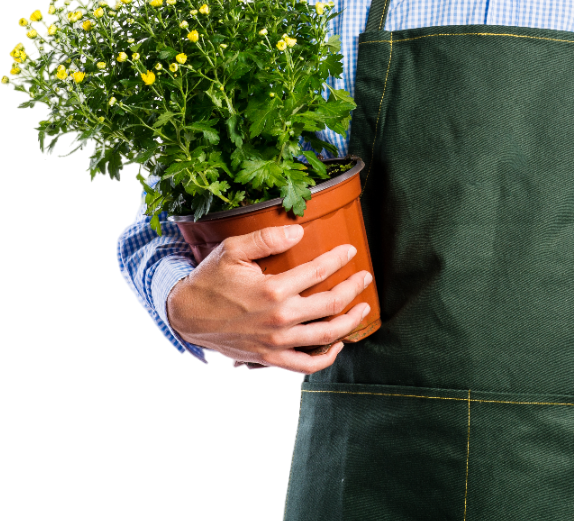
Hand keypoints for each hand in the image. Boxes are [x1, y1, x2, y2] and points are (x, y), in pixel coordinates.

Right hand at [166, 225, 373, 375]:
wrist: (185, 316)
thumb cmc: (210, 280)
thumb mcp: (233, 250)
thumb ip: (267, 239)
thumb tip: (299, 233)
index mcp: (273, 289)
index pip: (319, 271)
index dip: (339, 259)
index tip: (350, 251)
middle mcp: (279, 319)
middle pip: (331, 304)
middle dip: (354, 288)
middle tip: (364, 277)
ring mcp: (276, 342)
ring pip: (326, 335)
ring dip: (350, 321)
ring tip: (362, 308)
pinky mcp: (269, 359)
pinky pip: (306, 365)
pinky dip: (326, 358)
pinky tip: (337, 344)